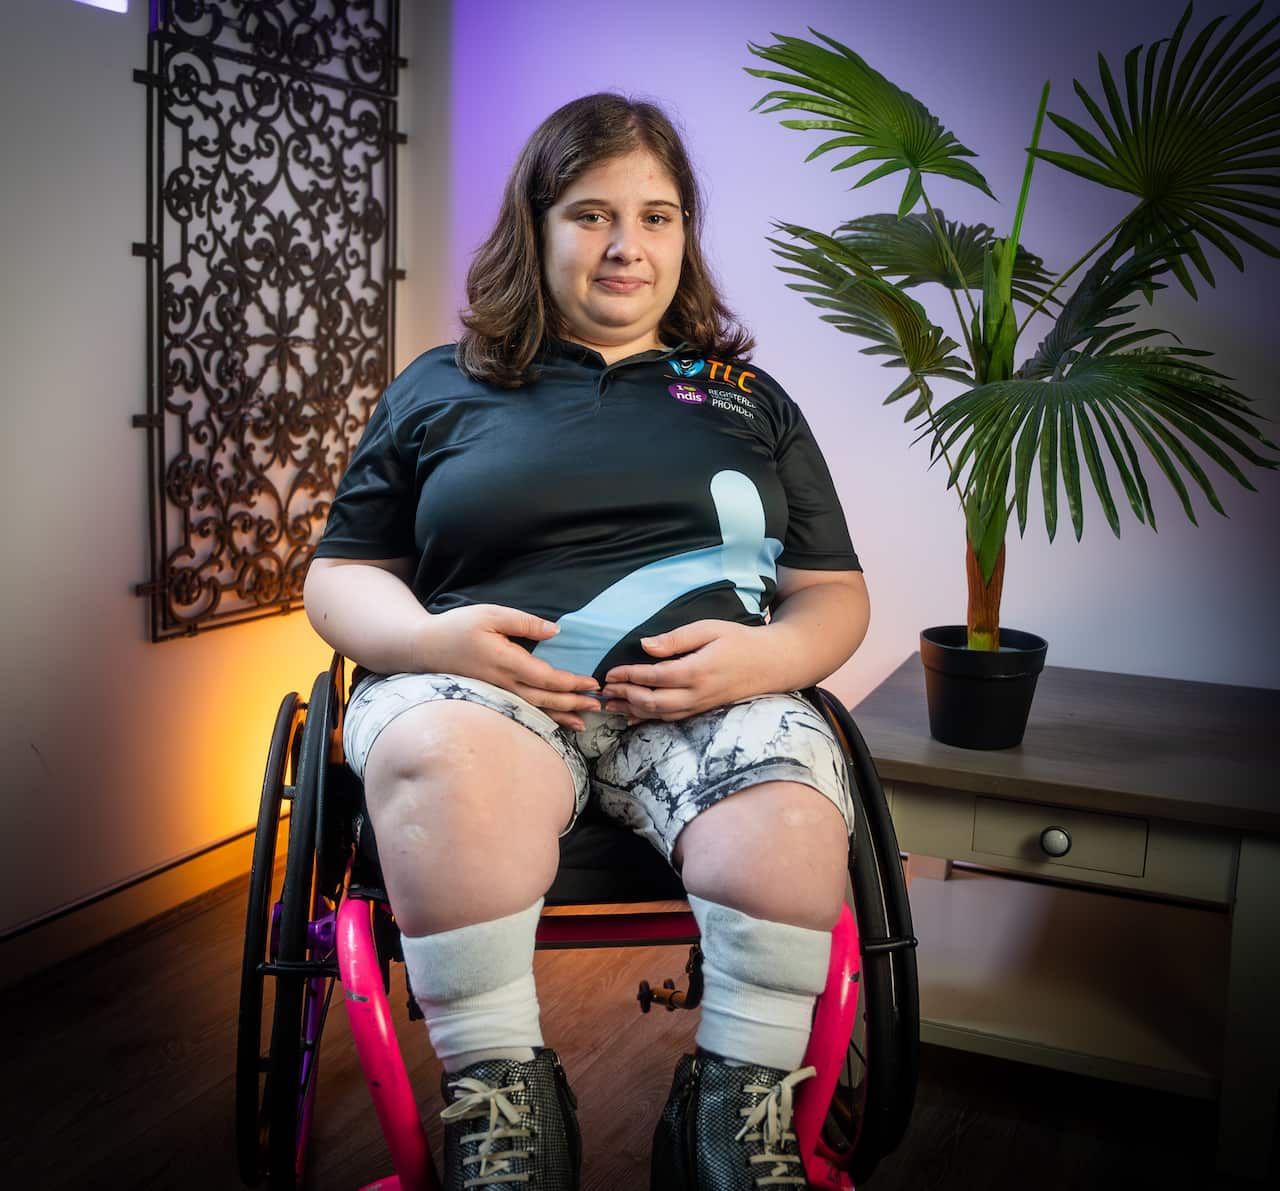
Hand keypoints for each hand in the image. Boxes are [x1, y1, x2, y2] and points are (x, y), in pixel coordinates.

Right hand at [414, 604, 600, 730]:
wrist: (424, 649)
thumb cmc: (458, 627)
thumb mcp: (491, 615)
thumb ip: (525, 622)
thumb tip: (556, 631)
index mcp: (507, 662)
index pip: (546, 678)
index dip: (571, 683)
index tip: (592, 684)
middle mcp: (504, 683)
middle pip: (545, 699)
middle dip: (574, 703)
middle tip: (600, 705)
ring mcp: (498, 693)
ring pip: (535, 710)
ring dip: (562, 716)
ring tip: (585, 723)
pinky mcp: (494, 696)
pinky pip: (523, 710)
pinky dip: (543, 717)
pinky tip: (556, 722)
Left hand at [600, 620, 772, 722]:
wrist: (771, 664)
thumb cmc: (739, 641)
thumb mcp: (709, 629)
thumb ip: (676, 639)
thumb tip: (645, 645)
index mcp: (697, 671)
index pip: (654, 677)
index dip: (629, 675)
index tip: (610, 672)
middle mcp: (697, 694)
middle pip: (652, 702)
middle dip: (625, 695)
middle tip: (604, 689)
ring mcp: (700, 705)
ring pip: (659, 714)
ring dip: (632, 710)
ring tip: (610, 704)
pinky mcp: (701, 710)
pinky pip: (671, 719)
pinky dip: (648, 718)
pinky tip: (632, 716)